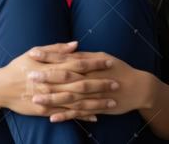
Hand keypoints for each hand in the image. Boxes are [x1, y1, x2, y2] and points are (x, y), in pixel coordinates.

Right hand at [0, 41, 117, 121]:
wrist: (0, 88)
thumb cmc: (18, 67)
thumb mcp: (34, 53)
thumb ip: (56, 49)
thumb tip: (76, 44)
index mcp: (51, 66)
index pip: (77, 63)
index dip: (94, 63)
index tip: (109, 62)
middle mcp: (53, 82)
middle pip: (81, 83)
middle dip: (100, 83)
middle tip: (117, 83)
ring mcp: (50, 97)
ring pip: (77, 100)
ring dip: (96, 102)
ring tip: (112, 102)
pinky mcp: (47, 110)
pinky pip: (67, 113)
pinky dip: (81, 115)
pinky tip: (95, 116)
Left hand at [31, 49, 154, 122]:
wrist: (139, 88)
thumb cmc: (119, 69)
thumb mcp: (102, 57)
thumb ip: (84, 56)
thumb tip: (68, 50)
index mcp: (90, 64)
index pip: (65, 58)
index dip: (49, 56)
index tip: (33, 53)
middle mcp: (90, 78)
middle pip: (65, 77)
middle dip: (47, 77)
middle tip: (29, 76)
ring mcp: (93, 95)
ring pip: (69, 97)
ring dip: (52, 99)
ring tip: (36, 99)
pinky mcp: (96, 108)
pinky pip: (78, 113)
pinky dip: (66, 116)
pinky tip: (52, 118)